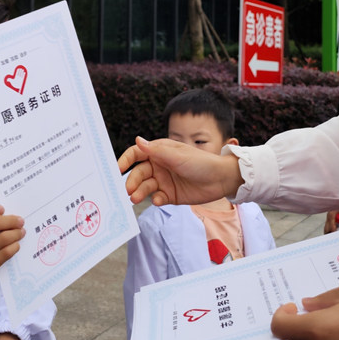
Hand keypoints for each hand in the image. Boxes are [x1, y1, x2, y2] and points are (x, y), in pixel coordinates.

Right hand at [118, 136, 243, 205]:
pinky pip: (156, 198)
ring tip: (135, 198)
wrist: (220, 179)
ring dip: (139, 192)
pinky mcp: (170, 195)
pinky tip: (157, 200)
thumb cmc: (201, 162)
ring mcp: (164, 181)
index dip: (126, 160)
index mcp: (160, 152)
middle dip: (132, 181)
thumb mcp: (177, 155)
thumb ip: (156, 150)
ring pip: (145, 187)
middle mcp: (159, 166)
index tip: (117, 169)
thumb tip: (137, 139)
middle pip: (138, 173)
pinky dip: (154, 200)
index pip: (137, 154)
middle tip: (128, 190)